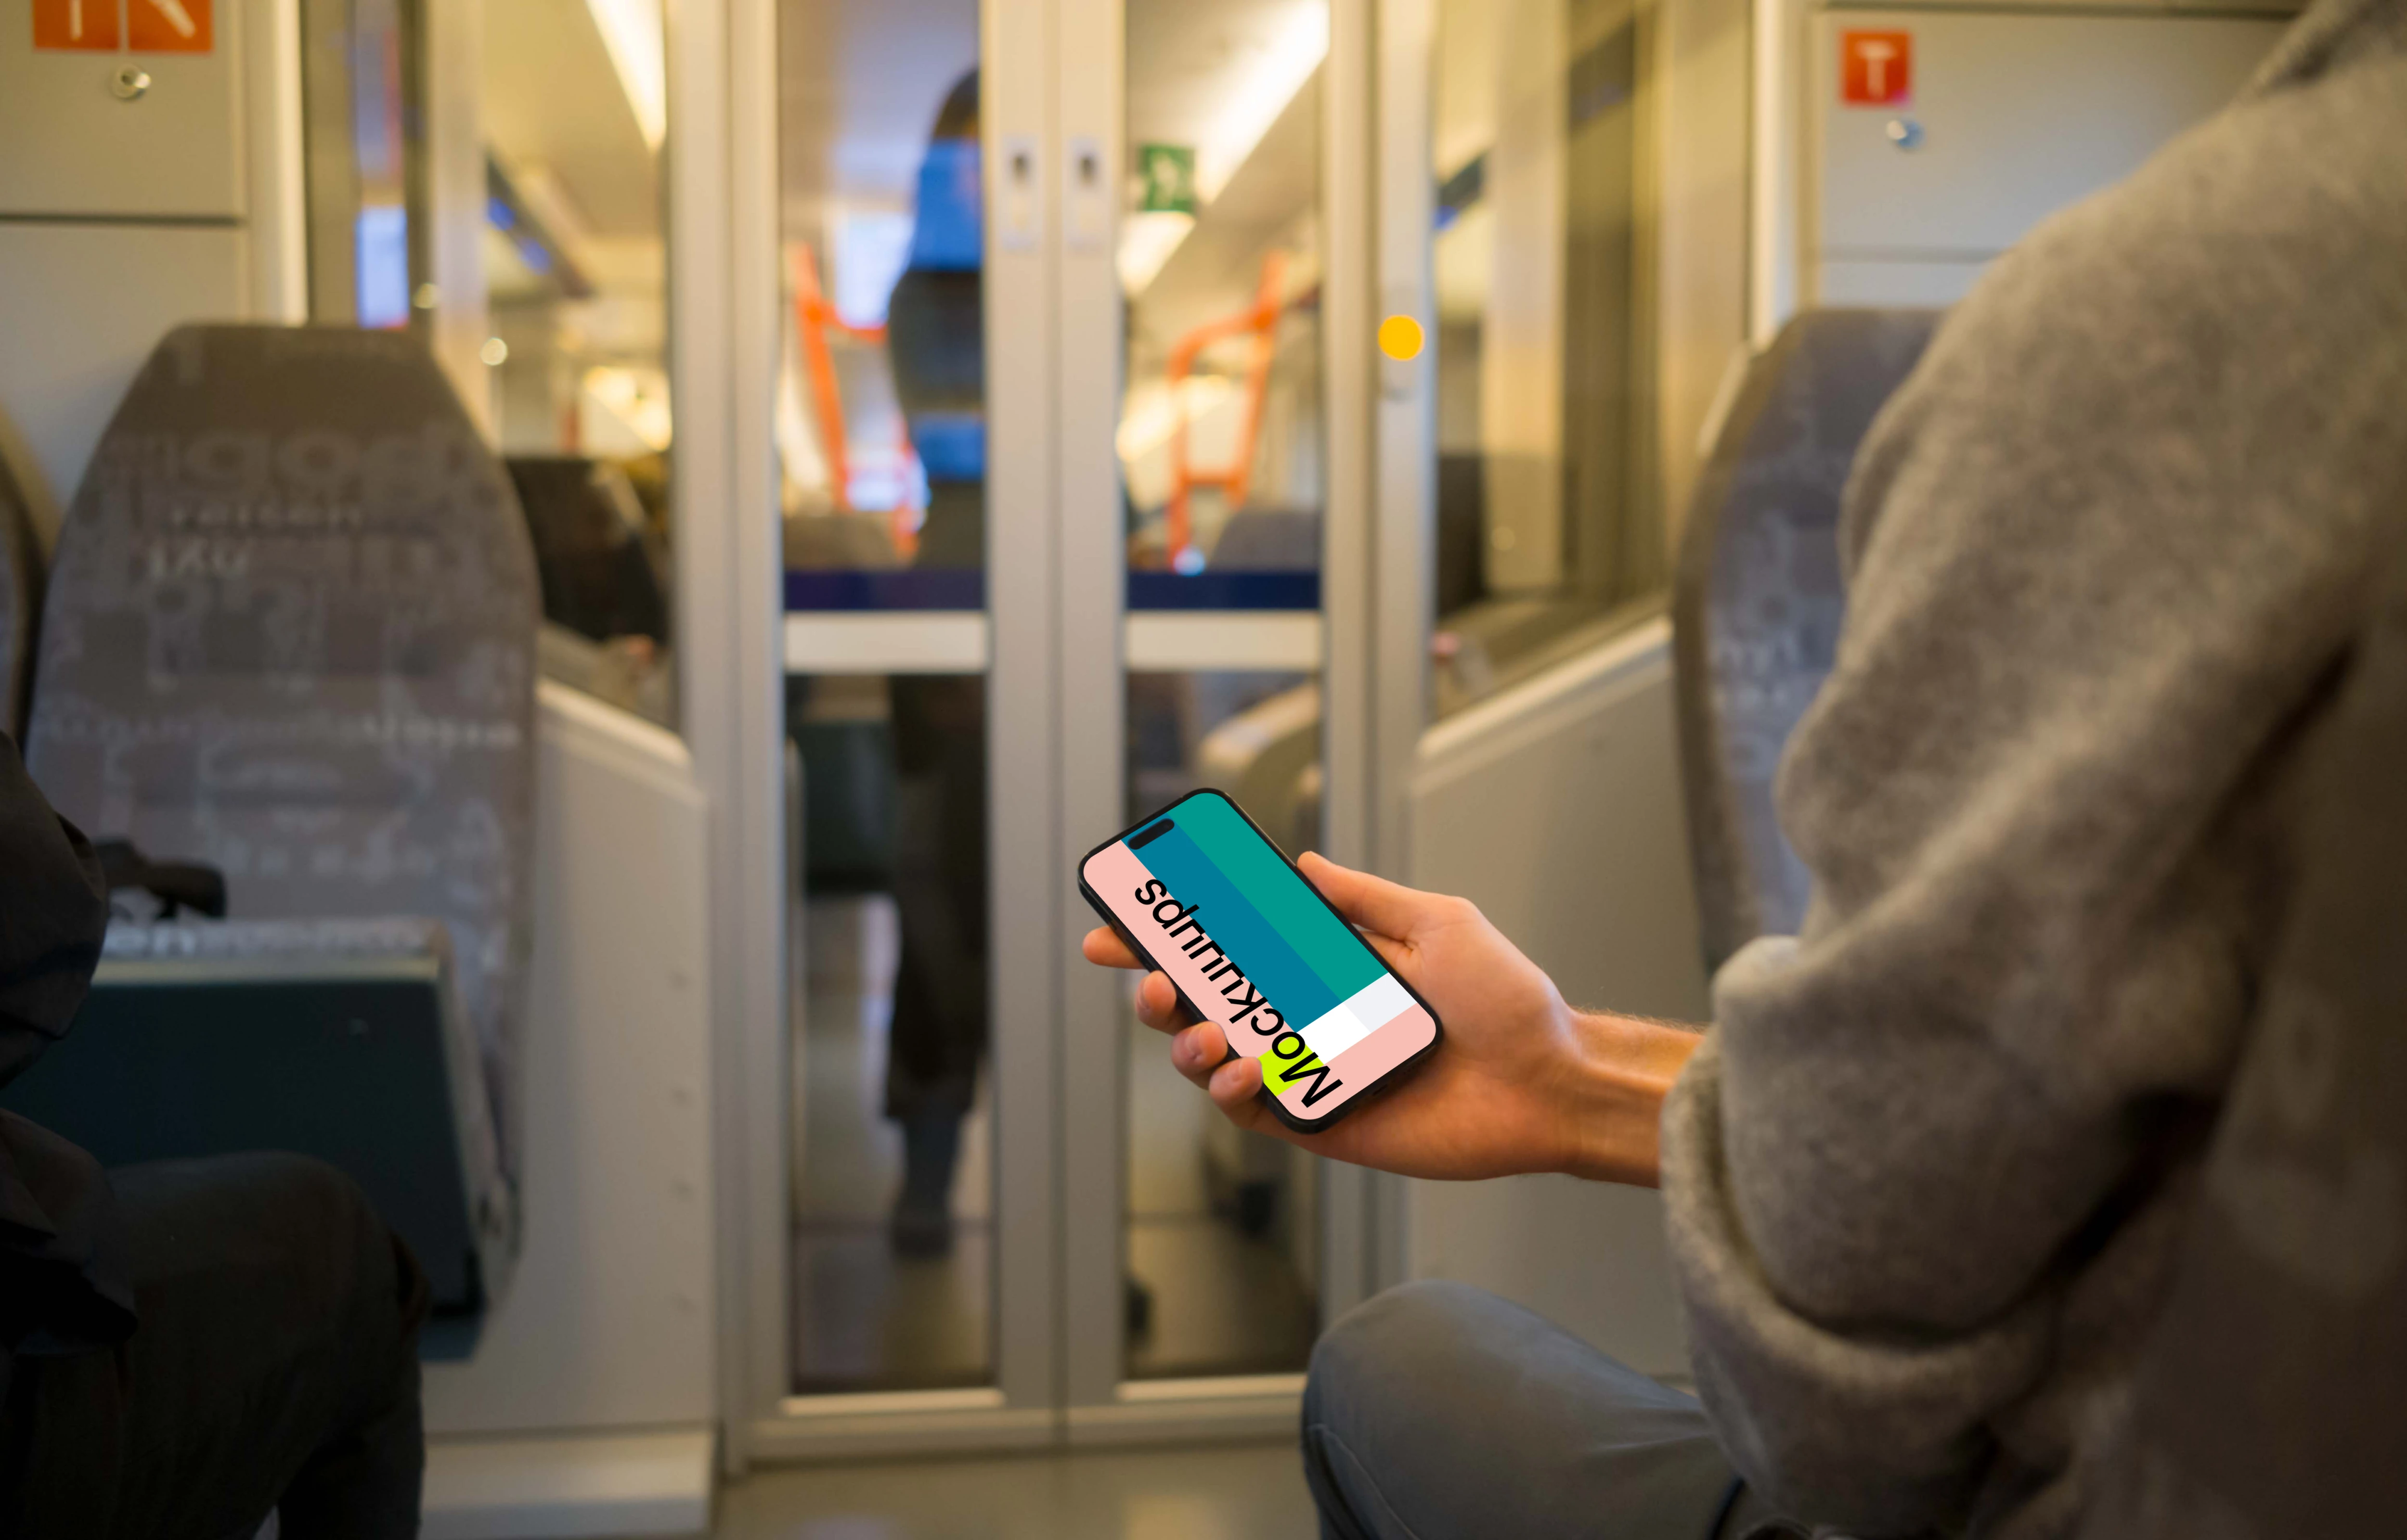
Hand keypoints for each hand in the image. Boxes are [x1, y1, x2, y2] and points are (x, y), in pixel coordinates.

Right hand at [1080, 852, 1696, 1184]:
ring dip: (1186, 1043)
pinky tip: (1242, 1070)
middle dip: (1158, 990)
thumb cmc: (1506, 1001)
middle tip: (1150, 983)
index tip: (1123, 924)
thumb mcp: (1438, 922)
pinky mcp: (1320, 1122)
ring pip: (1211, 1058)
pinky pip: (1251, 1110)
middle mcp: (1308, 1018)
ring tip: (1201, 1035)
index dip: (1173, 936)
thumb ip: (1362, 897)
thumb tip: (1301, 864)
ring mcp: (1308, 1071)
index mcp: (1327, 967)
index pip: (1233, 946)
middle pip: (1204, 1003)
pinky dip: (1231, 1089)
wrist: (1547, 1080)